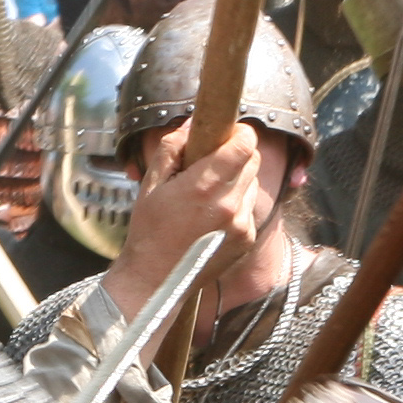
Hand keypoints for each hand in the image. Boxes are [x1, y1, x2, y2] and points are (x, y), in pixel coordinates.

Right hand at [116, 120, 270, 300]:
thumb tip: (192, 123)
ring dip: (237, 179)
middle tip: (213, 161)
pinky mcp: (247, 239)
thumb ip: (172, 148)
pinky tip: (212, 216)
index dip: (238, 132)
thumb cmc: (149, 229)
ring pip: (253, 183)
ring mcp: (241, 224)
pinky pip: (250, 208)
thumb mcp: (152, 183)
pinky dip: (237, 204)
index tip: (226, 133)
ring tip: (209, 193)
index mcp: (204, 186)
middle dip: (237, 153)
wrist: (156, 279)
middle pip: (253, 160)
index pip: (245, 143)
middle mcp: (229, 204)